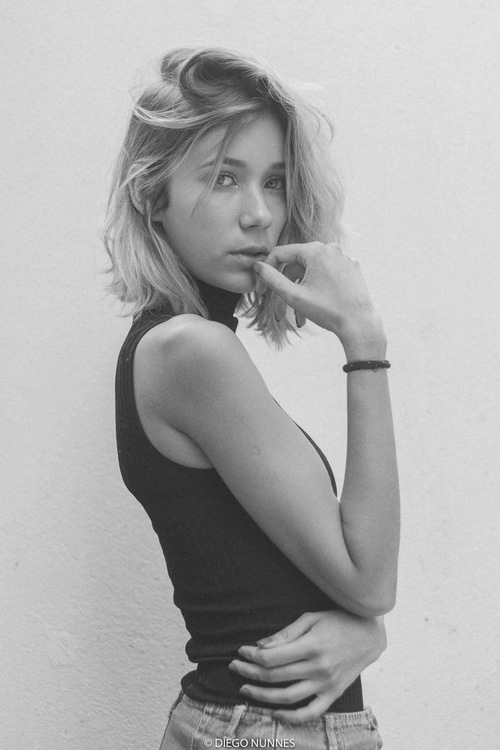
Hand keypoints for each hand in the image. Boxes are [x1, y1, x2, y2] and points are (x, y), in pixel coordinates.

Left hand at [229, 611, 385, 723]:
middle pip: (275, 676)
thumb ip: (285, 634)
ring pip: (286, 697)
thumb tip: (260, 646)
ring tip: (245, 689)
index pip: (272, 657)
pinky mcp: (333, 695)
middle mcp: (318, 668)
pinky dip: (291, 717)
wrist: (369, 635)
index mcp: (311, 646)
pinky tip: (274, 711)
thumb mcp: (311, 618)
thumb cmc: (337, 621)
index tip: (241, 651)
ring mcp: (326, 684)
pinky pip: (309, 712)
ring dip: (261, 695)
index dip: (252, 656)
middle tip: (234, 667)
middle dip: (250, 672)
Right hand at [254, 242, 385, 357]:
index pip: (280, 254)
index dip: (266, 272)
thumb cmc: (328, 310)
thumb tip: (256, 265)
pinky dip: (317, 289)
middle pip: (296, 266)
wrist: (360, 324)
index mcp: (316, 250)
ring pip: (311, 273)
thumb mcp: (294, 296)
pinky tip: (316, 307)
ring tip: (299, 318)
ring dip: (302, 294)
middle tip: (279, 313)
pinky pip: (327, 275)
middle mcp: (331, 249)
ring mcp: (343, 258)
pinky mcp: (351, 268)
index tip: (261, 292)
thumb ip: (272, 279)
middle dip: (286, 290)